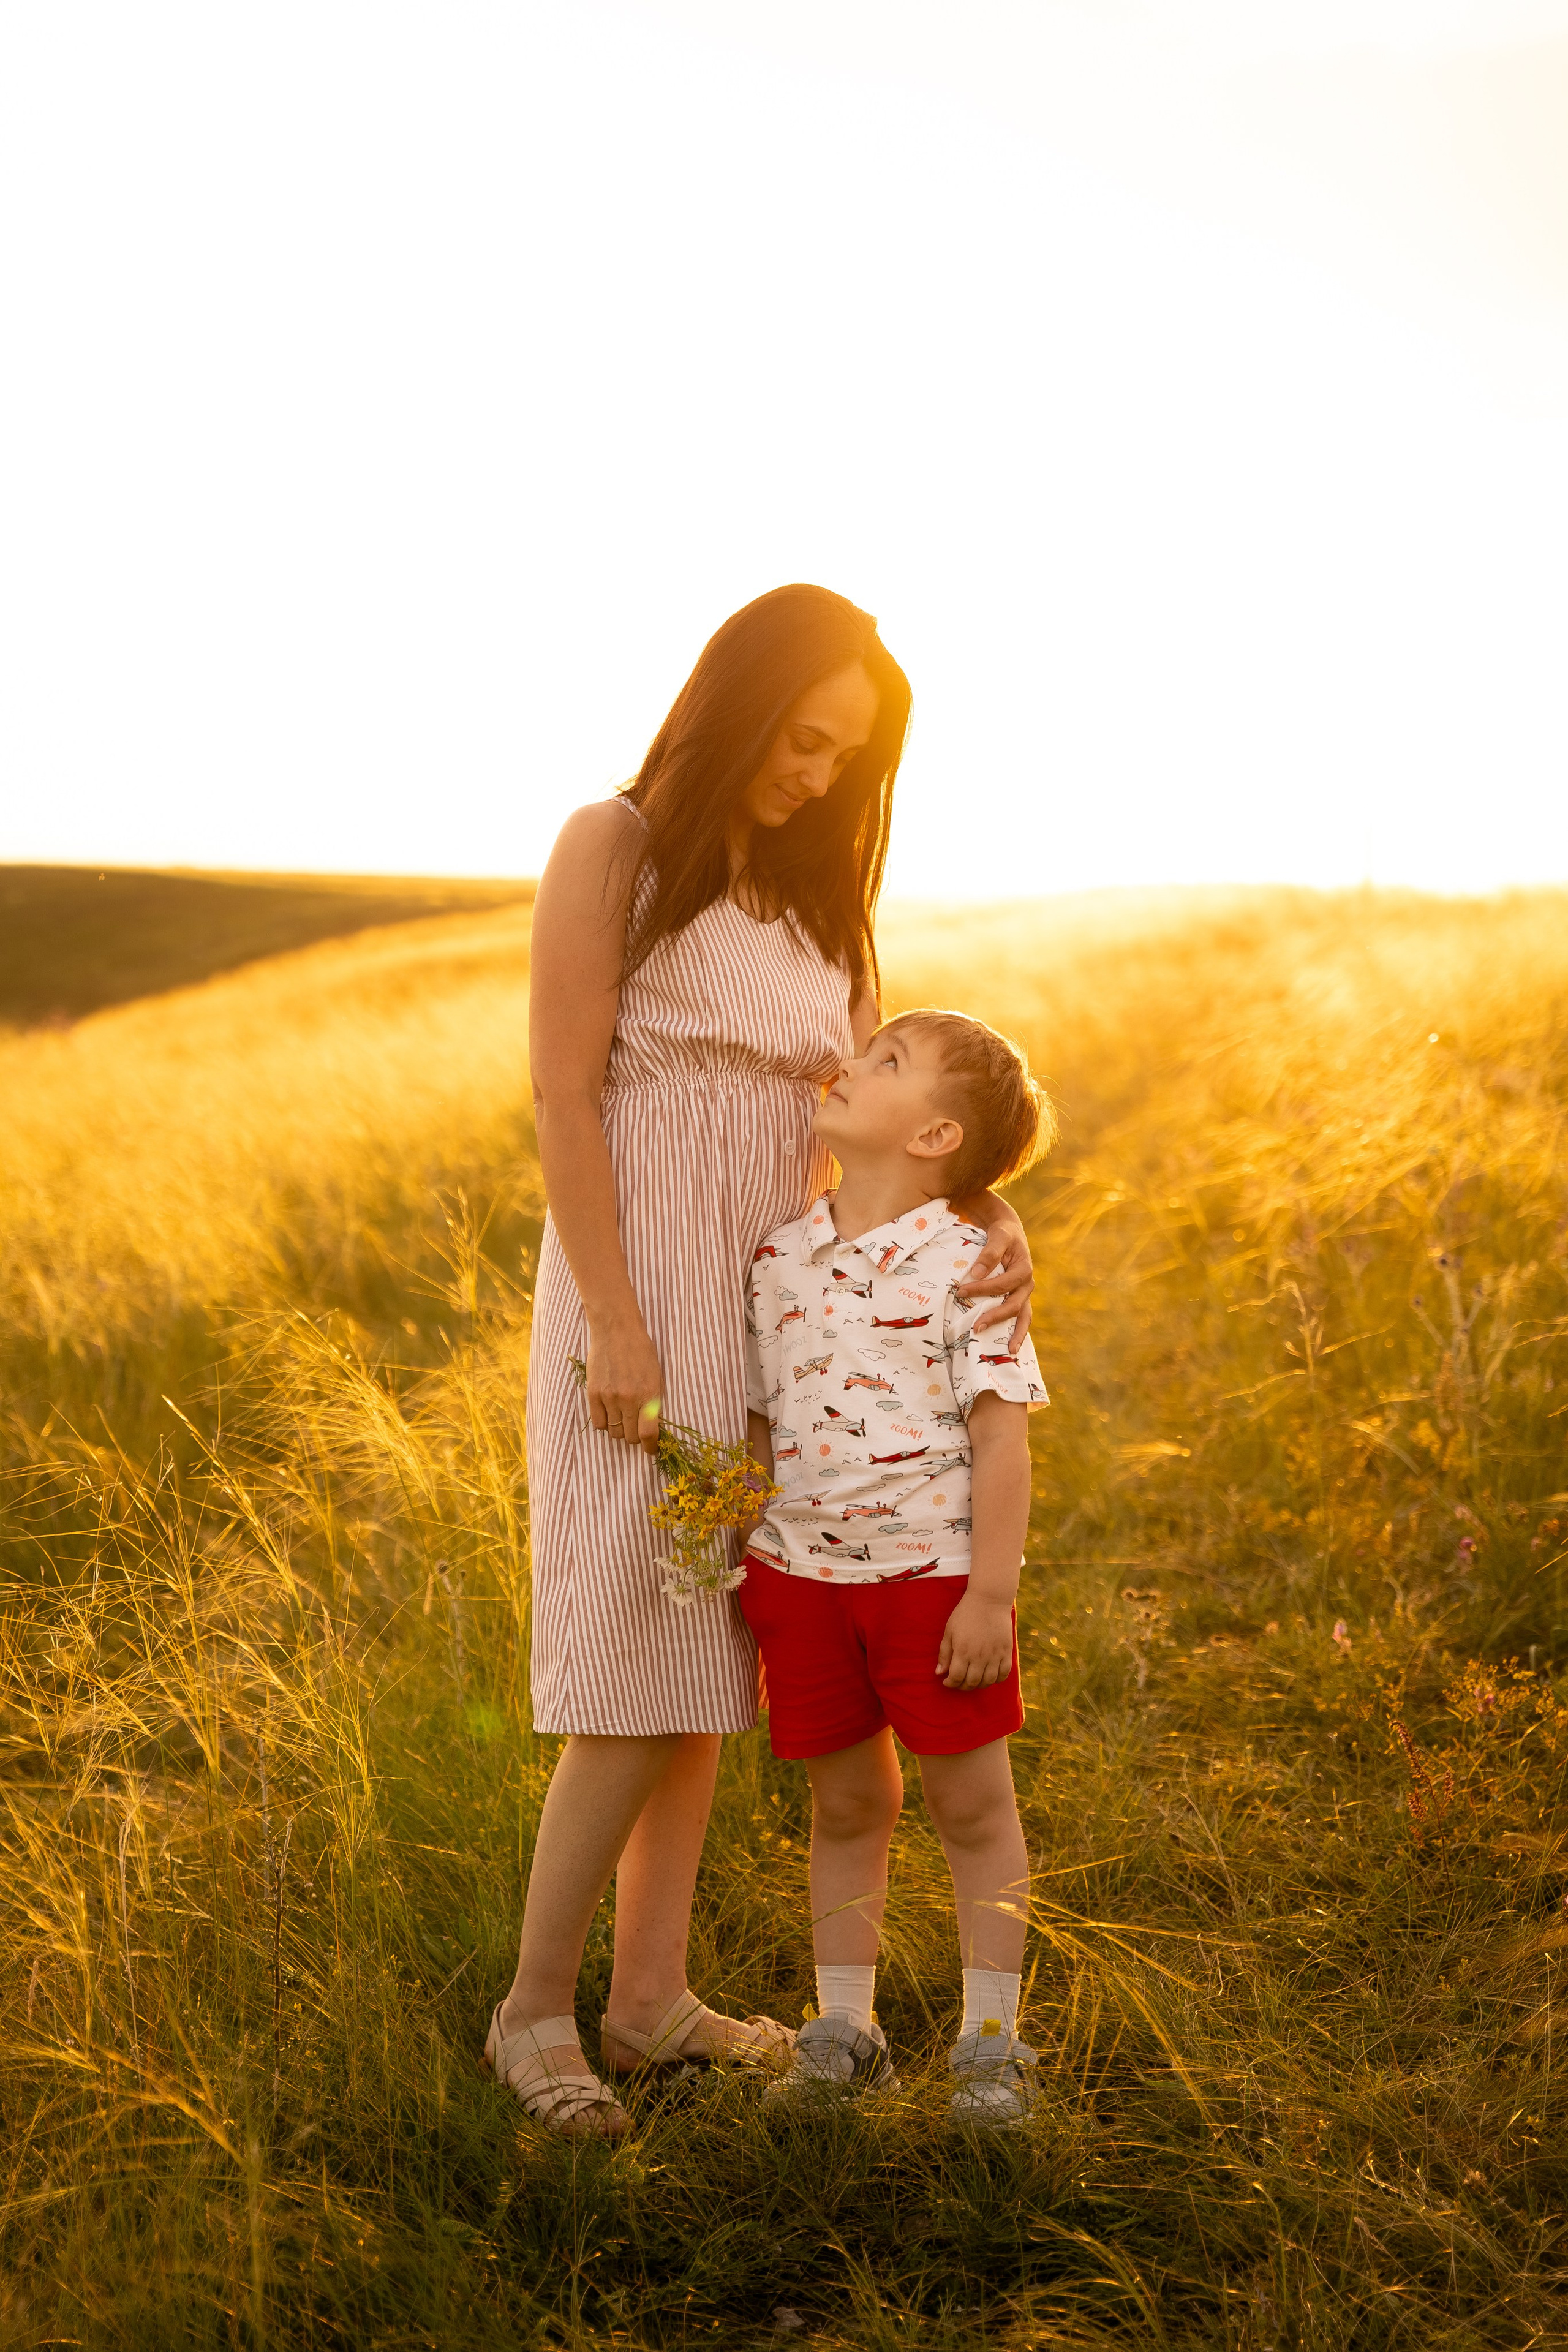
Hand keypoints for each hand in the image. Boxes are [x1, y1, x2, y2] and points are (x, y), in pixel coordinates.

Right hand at [586, 1317, 663, 1453]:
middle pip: (630, 1436)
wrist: (616, 1330)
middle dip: (635, 1436)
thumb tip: (651, 1426)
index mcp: (649, 1395)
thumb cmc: (641, 1351)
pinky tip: (609, 1413)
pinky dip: (605, 1423)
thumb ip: (653, 1402)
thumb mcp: (656, 1376)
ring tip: (622, 1415)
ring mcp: (609, 1397)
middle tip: (636, 1427)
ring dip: (620, 1429)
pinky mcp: (593, 1393)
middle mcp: (629, 1399)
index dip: (650, 1447)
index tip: (651, 1450)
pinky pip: (598, 1423)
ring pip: (614, 1431)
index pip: (648, 1434)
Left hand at [935, 1592, 1016, 1689]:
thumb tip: (939, 1673)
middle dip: (962, 1686)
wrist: (989, 1600)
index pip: (956, 1677)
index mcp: (963, 1651)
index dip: (950, 1683)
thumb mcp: (949, 1631)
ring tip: (973, 1679)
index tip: (947, 1681)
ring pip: (988, 1681)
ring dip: (979, 1685)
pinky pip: (1004, 1674)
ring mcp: (995, 1655)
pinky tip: (989, 1675)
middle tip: (959, 1682)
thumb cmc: (965, 1614)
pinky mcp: (1006, 1652)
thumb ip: (944, 1653)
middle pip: (972, 1682)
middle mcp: (979, 1656)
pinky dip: (996, 1680)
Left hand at [955, 1213, 1034, 1352]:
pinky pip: (1020, 1317)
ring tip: (1009, 1352)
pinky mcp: (1019, 1298)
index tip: (960, 1291)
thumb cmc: (1002, 1234)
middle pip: (1014, 1306)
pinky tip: (1008, 1346)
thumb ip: (990, 1252)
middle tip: (975, 1329)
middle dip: (995, 1318)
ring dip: (1016, 1334)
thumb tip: (976, 1272)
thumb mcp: (998, 1236)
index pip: (1003, 1285)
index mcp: (1024, 1269)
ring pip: (1023, 1317)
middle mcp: (1027, 1284)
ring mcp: (1024, 1293)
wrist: (1009, 1233)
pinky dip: (1015, 1331)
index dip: (982, 1289)